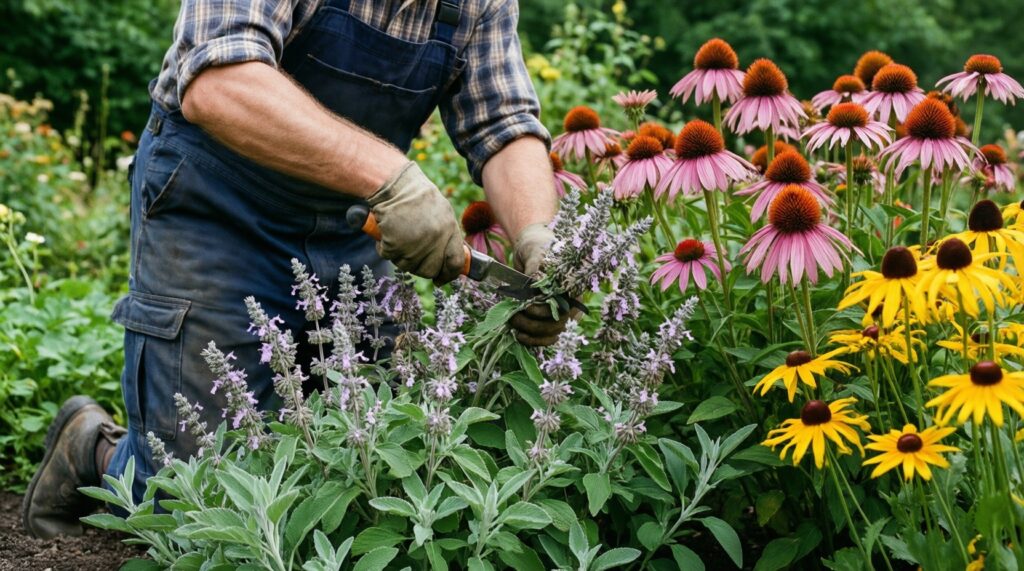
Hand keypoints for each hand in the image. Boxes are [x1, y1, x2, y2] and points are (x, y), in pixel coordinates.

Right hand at [368, 162, 464, 283]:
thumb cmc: (417, 197)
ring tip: (400, 238)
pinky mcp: (395, 244)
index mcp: (449, 230)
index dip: (449, 275)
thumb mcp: (442, 212)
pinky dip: (385, 249)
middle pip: (431, 270)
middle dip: (422, 268)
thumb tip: (451, 260)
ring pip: (409, 266)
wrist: (393, 185)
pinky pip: (390, 257)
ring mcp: (414, 244)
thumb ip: (448, 235)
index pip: (456, 263)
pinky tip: (387, 234)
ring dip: (402, 257)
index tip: (441, 279)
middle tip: (414, 257)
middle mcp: (434, 239)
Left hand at [510, 223, 573, 345]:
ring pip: (552, 332)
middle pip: (557, 323)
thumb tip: (533, 282)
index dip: (543, 312)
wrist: (533, 249)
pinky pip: (547, 336)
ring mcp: (560, 310)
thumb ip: (536, 266)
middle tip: (512, 317)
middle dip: (533, 324)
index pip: (563, 307)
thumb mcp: (536, 252)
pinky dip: (534, 340)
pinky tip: (520, 336)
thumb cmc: (537, 247)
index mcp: (571, 285)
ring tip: (512, 326)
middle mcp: (569, 300)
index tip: (525, 306)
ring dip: (532, 334)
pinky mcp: (549, 317)